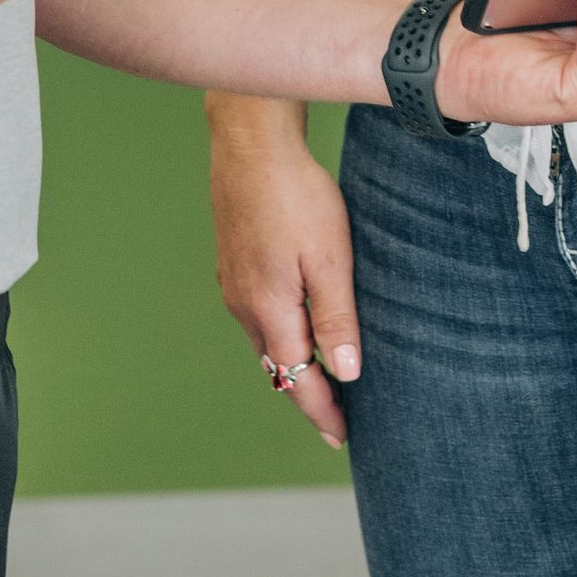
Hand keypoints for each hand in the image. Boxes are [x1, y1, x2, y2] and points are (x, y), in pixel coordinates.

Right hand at [209, 101, 359, 448]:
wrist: (251, 140)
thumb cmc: (295, 194)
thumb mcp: (330, 257)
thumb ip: (336, 318)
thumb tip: (344, 375)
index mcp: (269, 308)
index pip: (296, 379)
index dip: (321, 411)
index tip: (343, 436)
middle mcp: (243, 303)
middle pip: (277, 365)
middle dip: (306, 391)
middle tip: (338, 413)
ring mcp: (232, 281)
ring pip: (265, 338)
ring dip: (292, 359)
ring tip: (322, 371)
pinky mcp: (231, 260)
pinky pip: (256, 312)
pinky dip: (279, 329)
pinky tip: (296, 319)